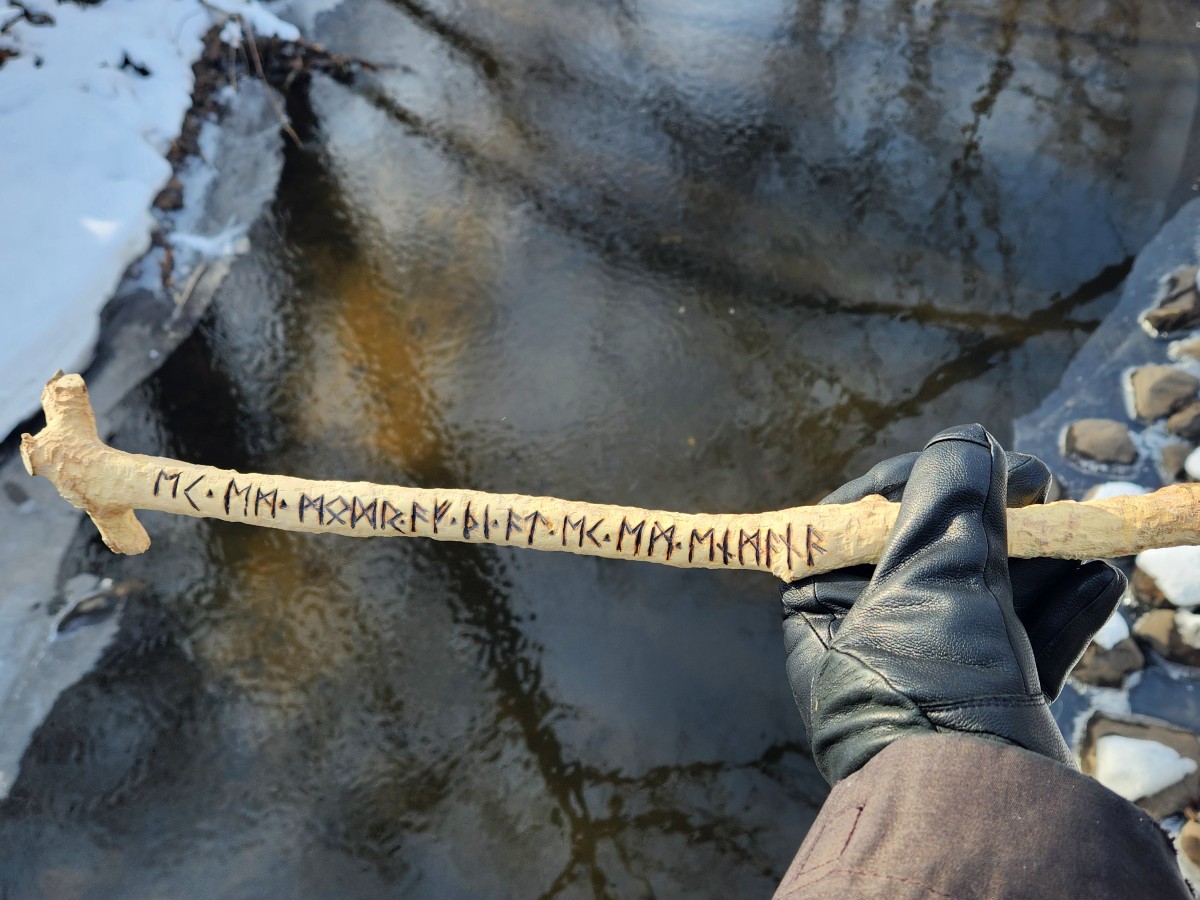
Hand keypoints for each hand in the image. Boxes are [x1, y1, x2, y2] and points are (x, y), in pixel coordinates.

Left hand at [780, 425, 1126, 785]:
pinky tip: (1101, 579)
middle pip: (935, 553)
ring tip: (1078, 527)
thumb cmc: (928, 685)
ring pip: (988, 594)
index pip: (857, 522)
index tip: (967, 456)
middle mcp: (871, 640)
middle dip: (996, 516)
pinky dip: (1061, 610)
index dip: (914, 481)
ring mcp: (934, 673)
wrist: (979, 816)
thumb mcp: (927, 574)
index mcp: (822, 611)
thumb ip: (946, 500)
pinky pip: (1023, 641)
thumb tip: (965, 442)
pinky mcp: (989, 702)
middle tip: (1042, 486)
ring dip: (1040, 558)